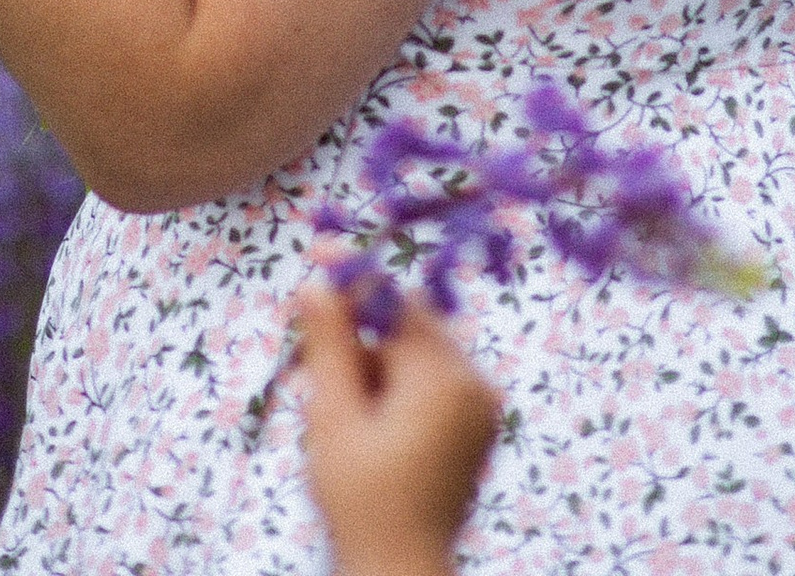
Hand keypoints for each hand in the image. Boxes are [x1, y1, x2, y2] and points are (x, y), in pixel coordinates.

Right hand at [293, 280, 499, 575]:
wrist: (401, 574)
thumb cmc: (362, 504)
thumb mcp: (334, 418)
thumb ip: (328, 345)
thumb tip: (314, 279)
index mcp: (447, 379)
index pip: (397, 303)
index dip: (355, 278)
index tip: (317, 251)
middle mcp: (477, 383)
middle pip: (408, 327)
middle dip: (359, 334)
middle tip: (312, 360)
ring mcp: (482, 406)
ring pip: (418, 354)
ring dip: (374, 362)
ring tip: (337, 406)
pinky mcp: (477, 427)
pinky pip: (433, 381)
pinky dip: (397, 386)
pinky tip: (365, 419)